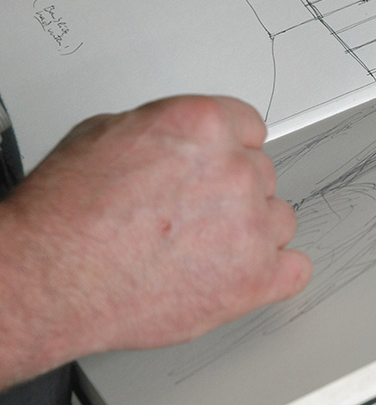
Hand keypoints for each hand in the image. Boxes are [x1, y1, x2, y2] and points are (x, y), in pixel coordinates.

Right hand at [0, 95, 311, 386]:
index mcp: (204, 126)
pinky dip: (271, 275)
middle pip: (262, 176)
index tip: (213, 170)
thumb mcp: (105, 133)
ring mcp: (250, 226)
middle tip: (190, 217)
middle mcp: (234, 170)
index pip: (249, 129)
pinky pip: (295, 270)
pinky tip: (239, 276)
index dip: (226, 153)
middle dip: (231, 195)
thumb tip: (180, 143)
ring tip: (201, 251)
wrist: (52, 277)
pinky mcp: (255, 279)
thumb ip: (163, 131)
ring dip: (250, 234)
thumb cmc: (66, 214)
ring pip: (279, 221)